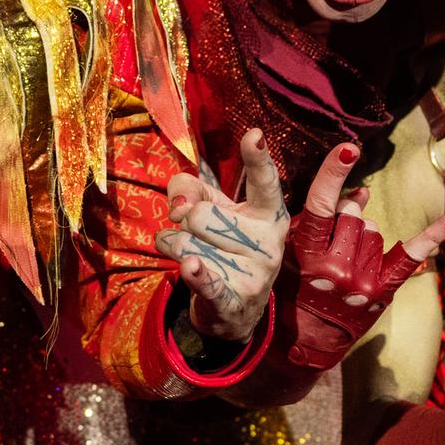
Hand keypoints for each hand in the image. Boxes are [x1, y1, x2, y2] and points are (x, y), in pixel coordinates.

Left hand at [158, 129, 290, 345]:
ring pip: (184, 243)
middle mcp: (268, 243)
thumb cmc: (221, 244)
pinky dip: (194, 274)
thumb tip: (179, 205)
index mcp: (269, 214)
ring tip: (196, 258)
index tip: (255, 135)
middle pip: (199, 214)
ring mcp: (253, 274)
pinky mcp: (233, 301)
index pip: (264, 183)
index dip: (258, 159)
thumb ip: (189, 189)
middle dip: (185, 224)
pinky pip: (205, 281)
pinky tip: (191, 267)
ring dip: (175, 248)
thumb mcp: (210, 208)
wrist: (233, 309)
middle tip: (202, 237)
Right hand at [284, 142, 444, 370]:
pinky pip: (410, 257)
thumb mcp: (294, 253)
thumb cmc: (294, 291)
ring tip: (350, 259)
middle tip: (336, 240)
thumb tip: (360, 192)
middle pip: (354, 217)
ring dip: (365, 236)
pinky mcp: (383, 292)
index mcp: (307, 255)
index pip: (321, 206)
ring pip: (376, 232)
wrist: (307, 343)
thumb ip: (320, 221)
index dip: (333, 174)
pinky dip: (431, 237)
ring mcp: (362, 282)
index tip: (349, 149)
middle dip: (348, 218)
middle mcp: (336, 267)